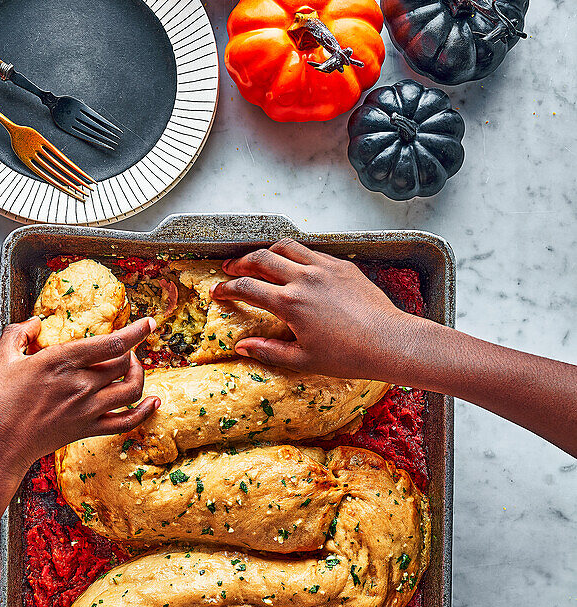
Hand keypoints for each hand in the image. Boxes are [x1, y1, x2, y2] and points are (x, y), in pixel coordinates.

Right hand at [0, 315, 160, 493]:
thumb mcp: (0, 357)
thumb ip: (20, 333)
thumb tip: (36, 323)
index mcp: (62, 361)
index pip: (112, 343)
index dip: (136, 331)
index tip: (148, 323)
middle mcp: (81, 385)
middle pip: (124, 364)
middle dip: (131, 352)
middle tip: (125, 349)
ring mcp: (87, 410)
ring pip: (132, 390)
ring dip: (139, 376)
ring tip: (132, 369)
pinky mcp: (87, 430)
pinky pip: (127, 422)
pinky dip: (145, 412)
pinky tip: (153, 403)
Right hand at [211, 239, 410, 380]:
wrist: (387, 342)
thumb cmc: (347, 356)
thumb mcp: (302, 360)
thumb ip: (268, 351)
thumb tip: (241, 346)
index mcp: (290, 304)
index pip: (247, 288)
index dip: (227, 288)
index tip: (218, 291)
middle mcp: (304, 279)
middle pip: (261, 258)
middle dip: (241, 262)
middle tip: (231, 269)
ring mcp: (324, 268)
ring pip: (286, 246)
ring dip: (267, 251)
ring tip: (259, 259)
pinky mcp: (342, 265)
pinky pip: (312, 251)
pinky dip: (295, 253)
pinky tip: (294, 264)